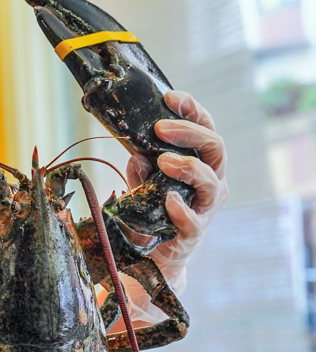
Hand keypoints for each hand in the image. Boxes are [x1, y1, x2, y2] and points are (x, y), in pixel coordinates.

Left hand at [121, 90, 227, 321]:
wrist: (157, 254)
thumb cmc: (155, 210)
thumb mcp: (144, 181)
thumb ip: (141, 165)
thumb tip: (135, 150)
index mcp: (203, 161)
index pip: (205, 127)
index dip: (191, 109)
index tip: (169, 96)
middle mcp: (212, 180)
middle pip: (215, 146)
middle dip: (189, 132)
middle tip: (161, 127)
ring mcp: (206, 206)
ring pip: (210, 179)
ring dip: (187, 165)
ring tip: (162, 160)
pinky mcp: (195, 231)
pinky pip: (195, 218)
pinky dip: (181, 207)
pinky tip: (168, 199)